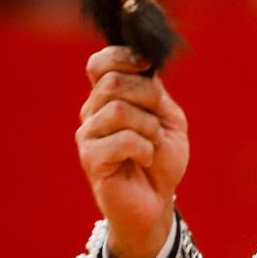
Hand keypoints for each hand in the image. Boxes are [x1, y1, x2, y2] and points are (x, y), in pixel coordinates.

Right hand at [76, 45, 188, 257]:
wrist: (158, 200)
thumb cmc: (161, 159)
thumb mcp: (167, 117)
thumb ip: (154, 90)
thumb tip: (143, 60)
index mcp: (109, 97)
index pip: (100, 63)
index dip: (122, 57)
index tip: (146, 66)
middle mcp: (93, 112)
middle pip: (113, 82)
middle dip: (148, 98)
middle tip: (157, 123)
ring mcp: (89, 135)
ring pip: (119, 110)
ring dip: (148, 127)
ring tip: (152, 144)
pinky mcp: (91, 159)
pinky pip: (122, 140)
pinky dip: (144, 148)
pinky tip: (145, 159)